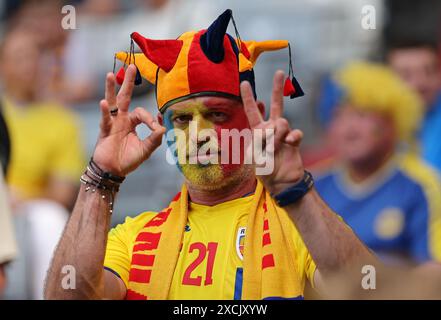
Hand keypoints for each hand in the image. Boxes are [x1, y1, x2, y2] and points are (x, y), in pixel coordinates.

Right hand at [92, 65, 165, 175]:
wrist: (113, 171)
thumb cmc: (128, 160)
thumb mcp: (146, 150)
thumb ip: (155, 139)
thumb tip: (164, 128)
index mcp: (132, 122)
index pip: (142, 113)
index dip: (151, 118)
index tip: (157, 126)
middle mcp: (122, 119)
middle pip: (125, 97)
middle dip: (129, 82)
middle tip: (132, 66)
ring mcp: (112, 123)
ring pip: (112, 103)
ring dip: (111, 89)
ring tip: (110, 75)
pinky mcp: (105, 130)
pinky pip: (105, 119)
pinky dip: (104, 111)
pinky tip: (104, 102)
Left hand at [241, 70, 303, 194]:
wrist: (281, 183)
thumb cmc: (264, 171)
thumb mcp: (255, 156)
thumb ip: (262, 139)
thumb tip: (276, 126)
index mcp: (257, 131)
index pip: (252, 111)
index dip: (248, 97)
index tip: (243, 83)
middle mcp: (271, 128)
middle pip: (274, 104)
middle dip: (276, 88)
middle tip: (279, 72)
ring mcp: (284, 134)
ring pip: (282, 121)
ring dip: (277, 135)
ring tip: (275, 148)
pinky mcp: (294, 140)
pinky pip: (295, 133)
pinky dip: (291, 139)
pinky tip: (290, 145)